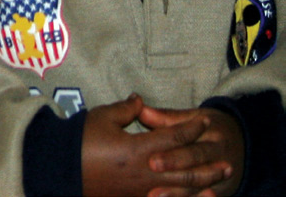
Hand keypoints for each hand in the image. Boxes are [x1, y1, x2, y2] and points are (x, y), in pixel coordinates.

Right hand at [81, 95, 232, 196]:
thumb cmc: (80, 140)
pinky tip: (196, 196)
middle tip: (226, 157)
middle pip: (186, 168)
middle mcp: (148, 172)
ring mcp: (144, 190)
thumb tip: (140, 100)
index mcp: (140, 149)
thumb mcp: (102, 117)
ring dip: (204, 183)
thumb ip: (126, 109)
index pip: (174, 137)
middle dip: (207, 161)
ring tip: (220, 179)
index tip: (203, 120)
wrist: (63, 169)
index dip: (191, 127)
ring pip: (182, 188)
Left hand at [139, 104, 242, 196]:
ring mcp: (222, 176)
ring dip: (178, 193)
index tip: (149, 159)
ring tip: (155, 196)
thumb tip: (140, 109)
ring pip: (199, 186)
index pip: (189, 142)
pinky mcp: (221, 190)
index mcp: (211, 134)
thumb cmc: (210, 127)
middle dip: (174, 167)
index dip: (170, 151)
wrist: (244, 144)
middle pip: (195, 162)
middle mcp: (219, 155)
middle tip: (152, 171)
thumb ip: (166, 117)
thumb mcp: (194, 117)